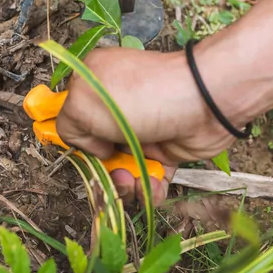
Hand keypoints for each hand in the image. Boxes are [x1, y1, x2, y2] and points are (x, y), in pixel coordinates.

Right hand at [56, 46, 234, 205]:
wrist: (204, 102)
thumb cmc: (144, 94)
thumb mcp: (85, 102)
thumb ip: (68, 125)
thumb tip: (88, 145)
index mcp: (93, 84)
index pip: (73, 116)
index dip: (77, 138)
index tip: (84, 150)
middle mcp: (116, 106)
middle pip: (96, 148)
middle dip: (102, 168)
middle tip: (113, 169)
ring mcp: (140, 128)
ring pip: (121, 168)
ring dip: (125, 184)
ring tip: (134, 182)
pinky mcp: (164, 149)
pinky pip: (149, 177)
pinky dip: (149, 188)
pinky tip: (152, 187)